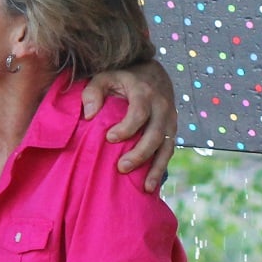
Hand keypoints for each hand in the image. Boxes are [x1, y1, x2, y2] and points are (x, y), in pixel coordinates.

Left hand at [81, 60, 176, 191]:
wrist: (153, 74)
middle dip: (139, 153)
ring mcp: (170, 120)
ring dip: (156, 167)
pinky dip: (161, 168)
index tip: (109, 138)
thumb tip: (89, 115)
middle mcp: (161, 107)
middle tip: (121, 167)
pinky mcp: (171, 131)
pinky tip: (151, 184)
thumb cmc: (123, 78)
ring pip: (166, 147)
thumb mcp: (105, 77)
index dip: (127, 127)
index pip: (139, 112)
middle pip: (155, 134)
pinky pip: (168, 151)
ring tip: (144, 187)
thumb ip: (93, 92)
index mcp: (144, 92)